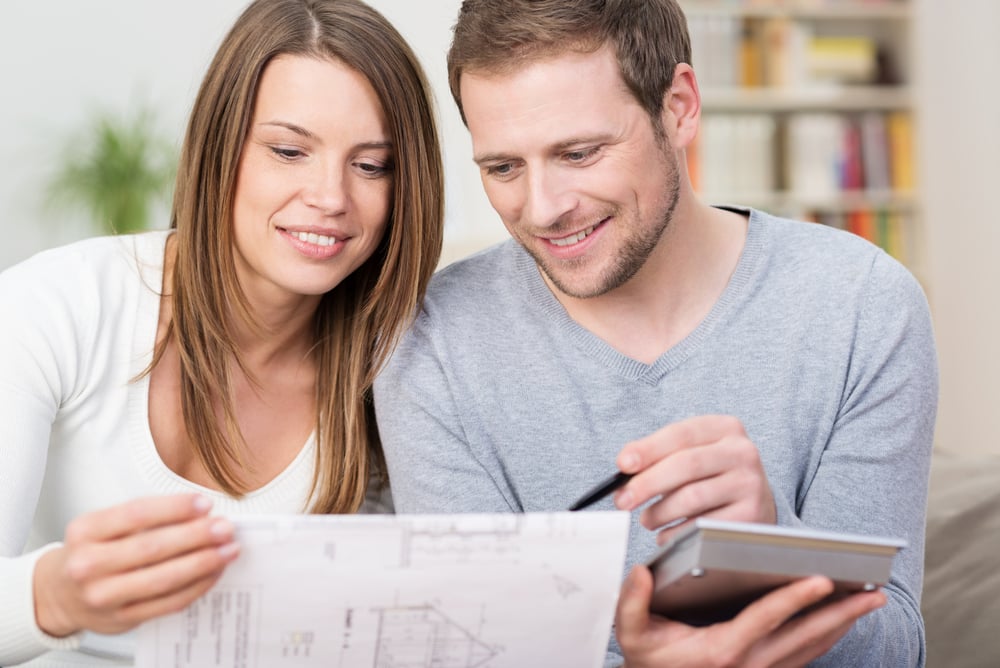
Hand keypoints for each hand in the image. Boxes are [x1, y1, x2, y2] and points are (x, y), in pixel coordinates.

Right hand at [33, 494, 239, 636]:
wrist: (61, 594)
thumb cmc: (92, 553)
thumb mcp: (103, 526)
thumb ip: (144, 518)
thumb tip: (200, 513)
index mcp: (86, 532)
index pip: (136, 514)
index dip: (175, 508)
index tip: (205, 504)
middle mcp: (88, 565)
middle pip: (152, 547)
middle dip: (196, 536)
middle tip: (225, 528)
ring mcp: (103, 596)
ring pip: (163, 578)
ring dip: (203, 563)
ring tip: (228, 550)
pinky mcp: (121, 619)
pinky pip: (168, 603)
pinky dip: (196, 586)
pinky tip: (213, 572)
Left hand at [614, 415, 774, 542]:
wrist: (756, 500)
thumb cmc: (713, 473)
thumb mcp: (693, 452)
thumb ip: (659, 454)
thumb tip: (625, 467)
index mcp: (725, 428)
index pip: (680, 434)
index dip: (648, 449)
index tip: (623, 464)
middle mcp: (742, 452)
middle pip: (685, 465)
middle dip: (647, 484)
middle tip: (623, 500)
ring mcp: (750, 484)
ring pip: (692, 498)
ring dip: (660, 512)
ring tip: (648, 518)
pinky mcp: (751, 516)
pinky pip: (702, 526)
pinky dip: (676, 532)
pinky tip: (667, 532)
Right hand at [616, 566, 886, 667]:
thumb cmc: (650, 664)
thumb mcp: (631, 636)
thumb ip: (631, 603)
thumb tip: (639, 571)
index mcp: (721, 650)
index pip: (766, 618)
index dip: (795, 598)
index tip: (821, 579)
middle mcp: (749, 664)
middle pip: (805, 635)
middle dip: (841, 613)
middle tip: (871, 593)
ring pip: (812, 647)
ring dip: (842, 625)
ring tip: (868, 601)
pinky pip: (807, 657)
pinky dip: (828, 638)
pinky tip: (841, 621)